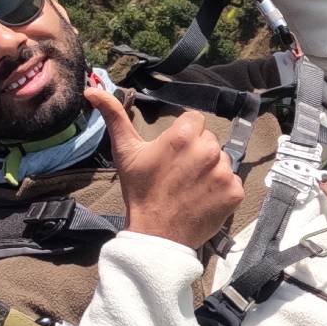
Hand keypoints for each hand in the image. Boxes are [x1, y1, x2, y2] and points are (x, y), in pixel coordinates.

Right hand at [84, 89, 243, 249]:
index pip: (195, 120)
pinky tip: (204, 198)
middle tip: (180, 173)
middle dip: (197, 152)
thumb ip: (114, 116)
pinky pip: (234, 181)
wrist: (155, 235)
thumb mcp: (125, 152)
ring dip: (211, 170)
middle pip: (209, 140)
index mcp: (183, 136)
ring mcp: (224, 172)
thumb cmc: (140, 191)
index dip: (184, 135)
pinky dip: (222, 190)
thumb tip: (92, 91)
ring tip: (191, 187)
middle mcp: (208, 150)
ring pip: (222, 160)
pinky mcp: (234, 192)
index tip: (173, 153)